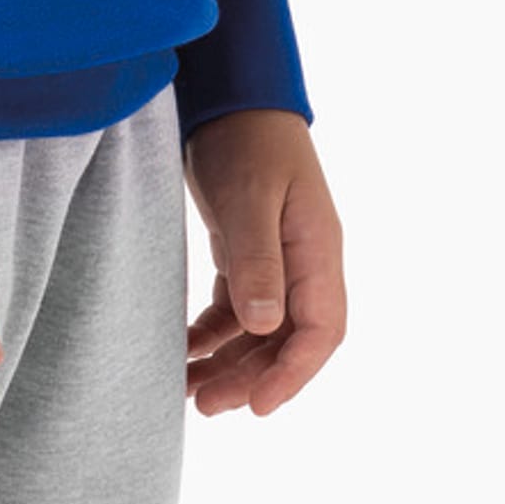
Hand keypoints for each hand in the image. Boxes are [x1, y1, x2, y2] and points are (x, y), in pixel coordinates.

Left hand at [182, 110, 346, 419]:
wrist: (232, 97)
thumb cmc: (247, 140)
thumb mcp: (250, 200)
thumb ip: (257, 261)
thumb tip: (265, 326)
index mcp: (318, 252)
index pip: (321, 331)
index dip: (293, 374)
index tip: (257, 405)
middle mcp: (304, 263)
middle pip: (288, 341)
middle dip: (252, 378)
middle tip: (208, 406)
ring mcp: (277, 261)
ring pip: (260, 333)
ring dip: (230, 365)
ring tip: (190, 392)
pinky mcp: (246, 255)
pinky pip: (235, 311)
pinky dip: (211, 336)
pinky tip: (184, 352)